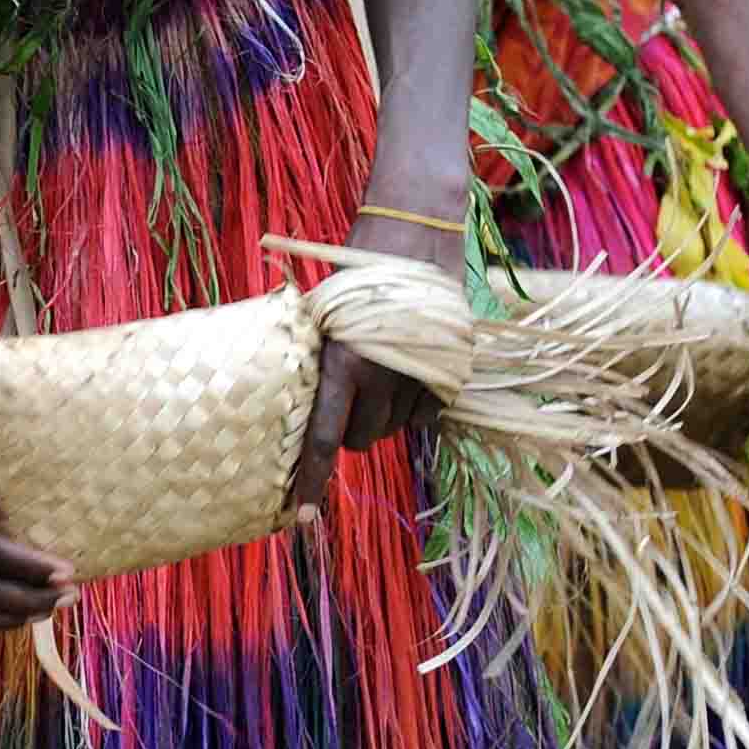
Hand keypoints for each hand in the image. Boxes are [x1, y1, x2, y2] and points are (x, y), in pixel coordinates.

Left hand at [293, 196, 458, 510]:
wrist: (415, 234)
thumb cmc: (355, 271)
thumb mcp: (323, 316)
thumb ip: (318, 363)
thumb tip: (302, 410)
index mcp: (342, 363)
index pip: (325, 438)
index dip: (310, 479)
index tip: (299, 514)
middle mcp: (381, 376)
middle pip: (361, 440)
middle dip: (351, 433)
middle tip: (346, 400)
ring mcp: (419, 376)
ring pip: (394, 429)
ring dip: (382, 416)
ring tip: (377, 373)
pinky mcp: (449, 371)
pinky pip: (425, 414)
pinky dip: (413, 405)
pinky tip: (405, 374)